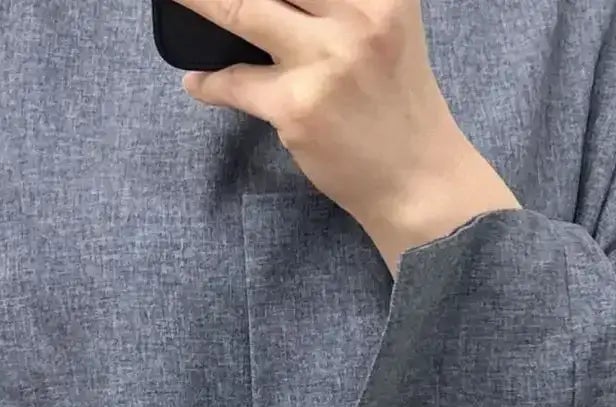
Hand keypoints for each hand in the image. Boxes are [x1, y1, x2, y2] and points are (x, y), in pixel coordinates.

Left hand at [175, 0, 519, 272]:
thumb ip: (338, 4)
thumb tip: (278, 0)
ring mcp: (325, 61)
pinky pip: (235, 83)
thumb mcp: (385, 29)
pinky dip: (210, 84)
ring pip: (241, 10)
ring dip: (198, 2)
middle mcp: (358, 15)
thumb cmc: (397, 104)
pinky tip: (200, 84)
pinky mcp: (297, 107)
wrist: (417, 179)